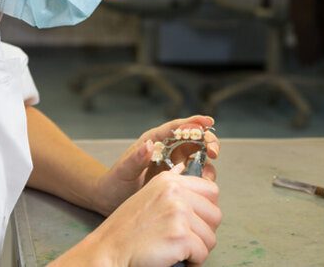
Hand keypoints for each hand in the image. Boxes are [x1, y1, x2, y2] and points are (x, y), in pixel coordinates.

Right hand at [59, 164, 221, 266]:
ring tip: (178, 250)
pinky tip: (176, 259)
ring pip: (211, 237)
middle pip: (216, 215)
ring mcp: (178, 213)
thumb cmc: (126, 229)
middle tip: (186, 241)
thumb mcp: (147, 194)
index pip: (212, 191)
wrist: (108, 250)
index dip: (206, 212)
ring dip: (198, 249)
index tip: (194, 223)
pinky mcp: (180, 236)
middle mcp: (175, 193)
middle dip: (204, 233)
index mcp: (169, 181)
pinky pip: (202, 254)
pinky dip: (192, 262)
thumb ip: (170, 182)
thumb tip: (183, 167)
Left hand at [92, 115, 219, 215]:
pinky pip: (195, 175)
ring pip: (199, 157)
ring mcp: (174, 164)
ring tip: (206, 176)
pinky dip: (202, 179)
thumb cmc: (113, 183)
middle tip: (213, 152)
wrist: (109, 201)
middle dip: (208, 142)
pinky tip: (201, 186)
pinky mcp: (177, 179)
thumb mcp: (123, 171)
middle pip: (194, 139)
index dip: (194, 122)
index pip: (176, 127)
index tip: (208, 122)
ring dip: (207, 164)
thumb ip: (135, 159)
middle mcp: (167, 149)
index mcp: (154, 140)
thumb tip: (148, 145)